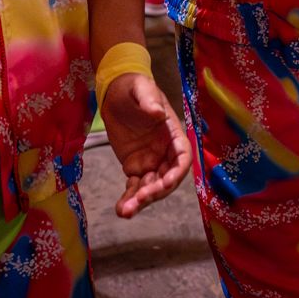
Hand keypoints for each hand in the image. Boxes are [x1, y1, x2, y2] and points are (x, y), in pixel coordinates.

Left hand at [99, 71, 192, 218]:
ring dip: (141, 201)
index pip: (182, 158)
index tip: (165, 183)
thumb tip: (158, 112)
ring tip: (124, 212)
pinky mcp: (134, 167)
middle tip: (138, 200)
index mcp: (173, 133)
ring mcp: (151, 161)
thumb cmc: (133, 86)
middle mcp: (165, 151)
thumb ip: (149, 99)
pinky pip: (134, 187)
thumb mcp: (141, 87)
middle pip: (167, 178)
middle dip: (155, 192)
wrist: (115, 91)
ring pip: (151, 187)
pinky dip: (129, 199)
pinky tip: (120, 209)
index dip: (177, 173)